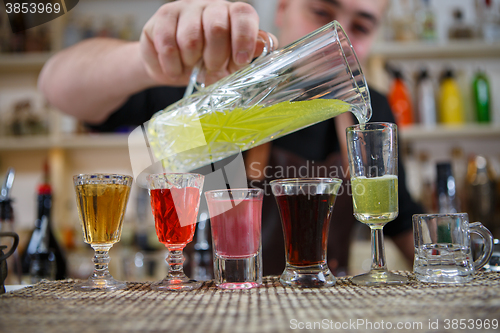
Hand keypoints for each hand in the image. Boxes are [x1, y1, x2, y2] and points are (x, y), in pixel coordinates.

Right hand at [140, 0, 273, 85]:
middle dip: (215, 58)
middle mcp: (211, 6)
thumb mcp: (231, 63)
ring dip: (192, 63)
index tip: (240, 60)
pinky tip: (175, 67)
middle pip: (217, 28)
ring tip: (191, 67)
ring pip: (190, 39)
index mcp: (232, 15)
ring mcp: (185, 8)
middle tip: (211, 68)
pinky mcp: (163, 17)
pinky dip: (173, 65)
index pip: (243, 14)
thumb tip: (265, 43)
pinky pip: (168, 45)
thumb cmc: (207, 63)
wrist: (173, 67)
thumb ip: (250, 52)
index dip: (244, 38)